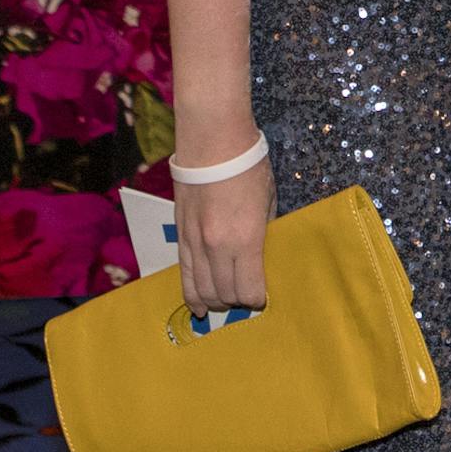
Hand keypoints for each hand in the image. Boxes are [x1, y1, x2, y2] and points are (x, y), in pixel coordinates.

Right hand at [173, 158, 274, 319]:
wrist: (213, 144)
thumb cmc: (248, 168)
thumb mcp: (269, 200)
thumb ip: (264, 230)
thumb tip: (262, 254)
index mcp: (246, 239)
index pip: (249, 289)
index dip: (256, 298)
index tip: (261, 297)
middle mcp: (218, 247)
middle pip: (224, 293)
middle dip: (236, 301)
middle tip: (245, 297)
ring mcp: (196, 243)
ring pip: (201, 289)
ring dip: (214, 301)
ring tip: (223, 304)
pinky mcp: (181, 236)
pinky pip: (185, 275)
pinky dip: (192, 295)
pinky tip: (198, 307)